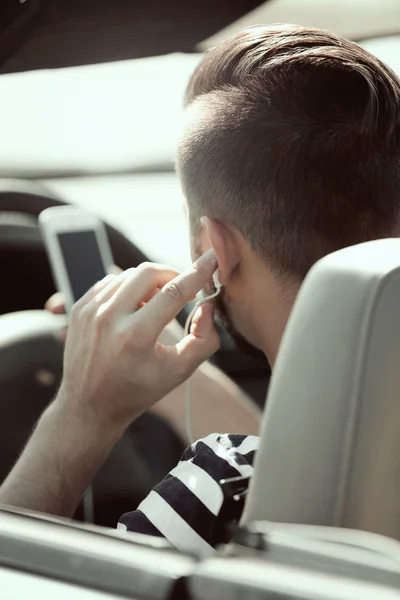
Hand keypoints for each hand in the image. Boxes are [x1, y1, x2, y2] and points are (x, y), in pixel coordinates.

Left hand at [56, 250, 219, 430]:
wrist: (90, 406)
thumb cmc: (139, 390)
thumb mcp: (180, 370)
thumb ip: (204, 337)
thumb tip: (208, 303)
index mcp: (136, 336)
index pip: (174, 291)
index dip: (198, 272)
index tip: (212, 258)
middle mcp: (109, 319)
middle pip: (148, 272)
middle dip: (171, 274)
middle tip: (181, 288)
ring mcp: (89, 312)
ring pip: (128, 274)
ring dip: (149, 283)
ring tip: (155, 305)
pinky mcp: (78, 309)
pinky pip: (110, 282)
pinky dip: (127, 288)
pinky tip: (134, 307)